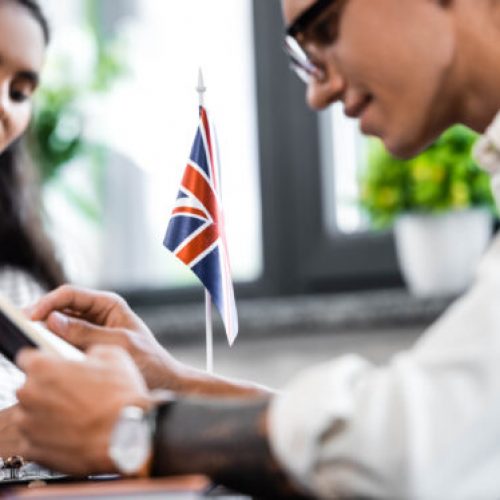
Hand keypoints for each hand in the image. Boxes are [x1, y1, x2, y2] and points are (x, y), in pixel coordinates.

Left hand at [15, 346, 151, 474]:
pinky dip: (47, 437)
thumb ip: (92, 351)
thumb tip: (90, 356)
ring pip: (29, 415)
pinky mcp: (33, 450)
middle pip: (29, 387)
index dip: (44, 361)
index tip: (53, 366)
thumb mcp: (114, 355)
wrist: (127, 436)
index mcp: (44, 368)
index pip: (27, 357)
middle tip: (74, 392)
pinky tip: (70, 433)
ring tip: (74, 416)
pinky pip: (32, 440)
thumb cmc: (121, 396)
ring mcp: (29, 425)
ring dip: (45, 413)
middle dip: (47, 388)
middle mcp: (30, 395)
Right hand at [30, 285, 181, 389]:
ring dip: (46, 332)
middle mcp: (98, 314)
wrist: (162, 382)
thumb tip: (54, 321)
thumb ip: (88, 333)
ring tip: (32, 342)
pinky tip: (46, 355)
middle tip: (24, 329)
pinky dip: (54, 346)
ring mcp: (92, 330)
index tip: (31, 317)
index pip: (71, 294)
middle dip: (42, 316)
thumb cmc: (149, 361)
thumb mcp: (119, 345)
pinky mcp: (88, 347)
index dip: (48, 302)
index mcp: (109, 304)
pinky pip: (65, 342)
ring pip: (60, 325)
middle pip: (62, 308)